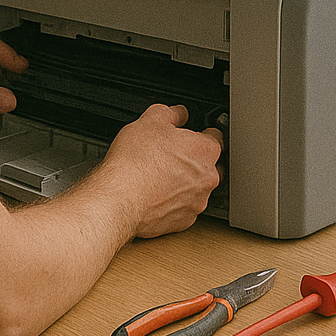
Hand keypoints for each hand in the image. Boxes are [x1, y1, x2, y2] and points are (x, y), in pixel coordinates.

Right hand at [99, 104, 223, 238]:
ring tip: (158, 177)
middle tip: (170, 156)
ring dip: (183, 183)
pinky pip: (183, 208)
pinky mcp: (183, 221)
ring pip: (196, 189)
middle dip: (193, 161)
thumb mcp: (149, 121)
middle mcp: (207, 178)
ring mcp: (197, 202)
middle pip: (208, 165)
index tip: (192, 134)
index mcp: (204, 150)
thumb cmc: (135, 162)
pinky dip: (172, 202)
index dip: (202, 133)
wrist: (121, 198)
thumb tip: (177, 114)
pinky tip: (155, 195)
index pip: (215, 137)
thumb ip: (170, 113)